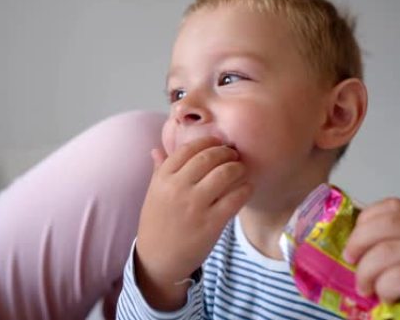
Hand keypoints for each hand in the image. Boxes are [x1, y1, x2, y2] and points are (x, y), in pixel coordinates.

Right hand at [134, 137, 252, 309]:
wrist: (159, 259)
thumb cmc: (157, 223)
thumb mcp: (153, 194)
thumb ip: (159, 170)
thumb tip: (157, 149)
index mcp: (163, 178)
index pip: (189, 148)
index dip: (208, 141)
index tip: (218, 142)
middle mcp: (178, 188)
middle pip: (209, 157)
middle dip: (226, 152)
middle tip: (234, 155)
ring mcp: (195, 206)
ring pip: (225, 174)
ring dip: (238, 168)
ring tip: (241, 170)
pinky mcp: (211, 223)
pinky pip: (235, 198)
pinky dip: (245, 189)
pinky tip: (246, 188)